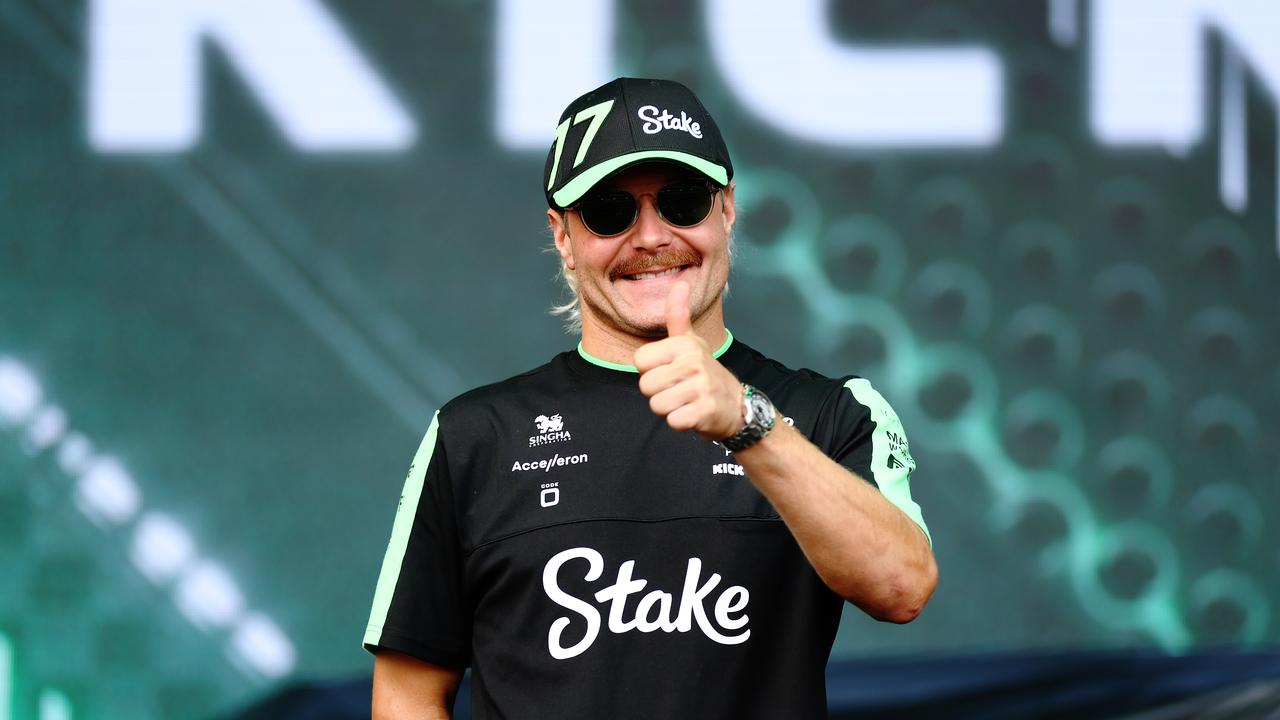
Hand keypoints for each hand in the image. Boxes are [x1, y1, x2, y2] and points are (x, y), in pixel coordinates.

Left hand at [634, 281, 743, 440]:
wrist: (736, 405)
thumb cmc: (705, 372)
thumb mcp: (691, 341)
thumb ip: (678, 315)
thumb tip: (679, 283)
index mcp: (683, 345)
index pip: (639, 361)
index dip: (650, 370)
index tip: (669, 370)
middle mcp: (692, 362)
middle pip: (645, 386)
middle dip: (658, 392)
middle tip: (679, 389)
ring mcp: (700, 387)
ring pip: (656, 405)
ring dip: (669, 408)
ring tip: (685, 400)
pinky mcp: (704, 411)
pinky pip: (673, 421)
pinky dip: (680, 422)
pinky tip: (693, 413)